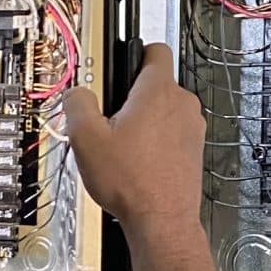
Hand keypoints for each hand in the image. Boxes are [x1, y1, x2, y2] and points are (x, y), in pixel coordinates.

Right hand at [63, 43, 204, 242]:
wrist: (161, 221)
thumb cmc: (131, 182)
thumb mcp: (85, 138)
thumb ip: (77, 103)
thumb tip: (77, 93)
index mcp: (158, 91)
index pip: (155, 49)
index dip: (135, 52)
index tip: (120, 64)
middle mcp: (182, 105)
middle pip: (155, 83)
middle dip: (131, 96)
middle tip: (110, 119)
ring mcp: (192, 128)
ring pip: (163, 110)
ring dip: (143, 121)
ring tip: (122, 146)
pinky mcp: (194, 150)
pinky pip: (171, 133)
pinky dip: (155, 141)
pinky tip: (136, 161)